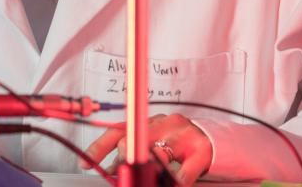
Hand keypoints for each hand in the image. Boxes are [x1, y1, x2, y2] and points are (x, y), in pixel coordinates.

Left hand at [81, 113, 212, 185]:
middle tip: (125, 175)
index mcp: (150, 122)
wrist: (215, 141)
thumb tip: (110, 171)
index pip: (118, 130)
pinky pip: (182, 173)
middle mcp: (166, 123)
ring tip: (148, 177)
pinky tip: (172, 183)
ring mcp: (184, 135)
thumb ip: (133, 155)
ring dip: (150, 171)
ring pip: (158, 155)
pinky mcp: (201, 150)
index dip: (100, 147)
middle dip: (125, 162)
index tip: (86, 163)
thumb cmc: (181, 143)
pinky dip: (174, 182)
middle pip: (135, 141)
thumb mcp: (155, 143)